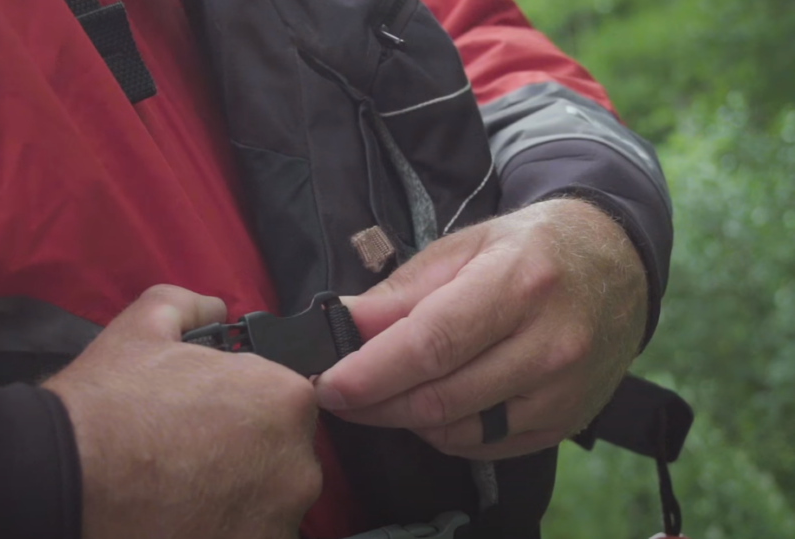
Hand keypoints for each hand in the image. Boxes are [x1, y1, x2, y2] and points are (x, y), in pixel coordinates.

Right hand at [42, 285, 321, 538]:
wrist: (63, 480)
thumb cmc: (108, 405)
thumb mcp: (145, 324)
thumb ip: (193, 305)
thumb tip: (215, 307)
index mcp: (284, 400)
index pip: (287, 403)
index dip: (247, 408)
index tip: (212, 419)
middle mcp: (297, 465)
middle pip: (283, 456)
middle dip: (246, 454)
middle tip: (192, 454)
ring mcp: (279, 519)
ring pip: (269, 502)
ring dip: (238, 496)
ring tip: (184, 489)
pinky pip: (251, 533)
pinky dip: (226, 527)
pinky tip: (185, 516)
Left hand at [314, 198, 647, 459]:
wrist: (616, 264)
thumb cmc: (529, 249)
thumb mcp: (464, 247)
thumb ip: (401, 292)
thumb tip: (343, 324)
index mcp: (520, 283)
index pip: (431, 344)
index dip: (371, 372)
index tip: (328, 384)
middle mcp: (550, 343)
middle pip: (441, 397)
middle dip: (376, 403)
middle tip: (339, 395)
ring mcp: (564, 389)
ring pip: (460, 431)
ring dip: (406, 420)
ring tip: (384, 394)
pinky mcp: (568, 420)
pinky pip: (488, 446)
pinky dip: (446, 434)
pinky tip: (430, 407)